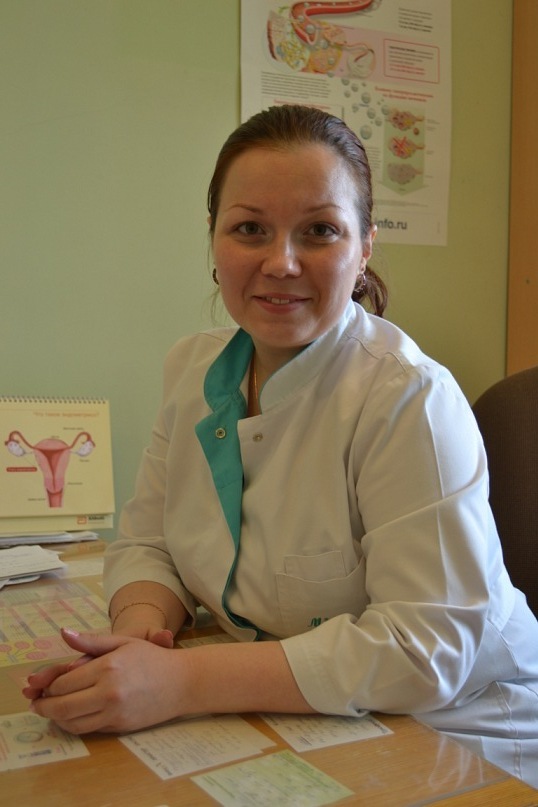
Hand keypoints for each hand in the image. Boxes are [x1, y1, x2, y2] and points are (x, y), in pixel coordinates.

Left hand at [22, 628, 186, 733]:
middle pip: (62, 706)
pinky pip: (88, 729)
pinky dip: (74, 725)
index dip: (49, 685)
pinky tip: (72, 716)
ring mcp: (114, 712)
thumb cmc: (153, 658)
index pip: (64, 683)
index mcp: (107, 667)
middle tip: (37, 703)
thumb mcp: (123, 642)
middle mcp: (108, 692)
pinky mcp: (120, 727)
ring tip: (51, 710)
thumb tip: (64, 634)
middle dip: (44, 706)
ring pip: (72, 722)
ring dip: (56, 718)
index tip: (43, 684)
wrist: (183, 682)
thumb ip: (91, 642)